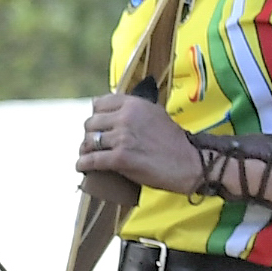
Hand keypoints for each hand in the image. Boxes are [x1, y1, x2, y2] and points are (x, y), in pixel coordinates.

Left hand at [73, 92, 198, 194]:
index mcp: (134, 104)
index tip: (99, 125)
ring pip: (89, 141)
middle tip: (95, 144)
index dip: (96, 115)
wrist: (190, 163)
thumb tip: (99, 105)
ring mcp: (122, 138)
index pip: (99, 103)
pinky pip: (91, 160)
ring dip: (86, 150)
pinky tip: (81, 167)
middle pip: (91, 123)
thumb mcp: (154, 113)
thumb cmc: (173, 141)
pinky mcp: (120, 158)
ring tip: (88, 155)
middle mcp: (126, 117)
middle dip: (91, 134)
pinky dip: (83, 164)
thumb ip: (131, 108)